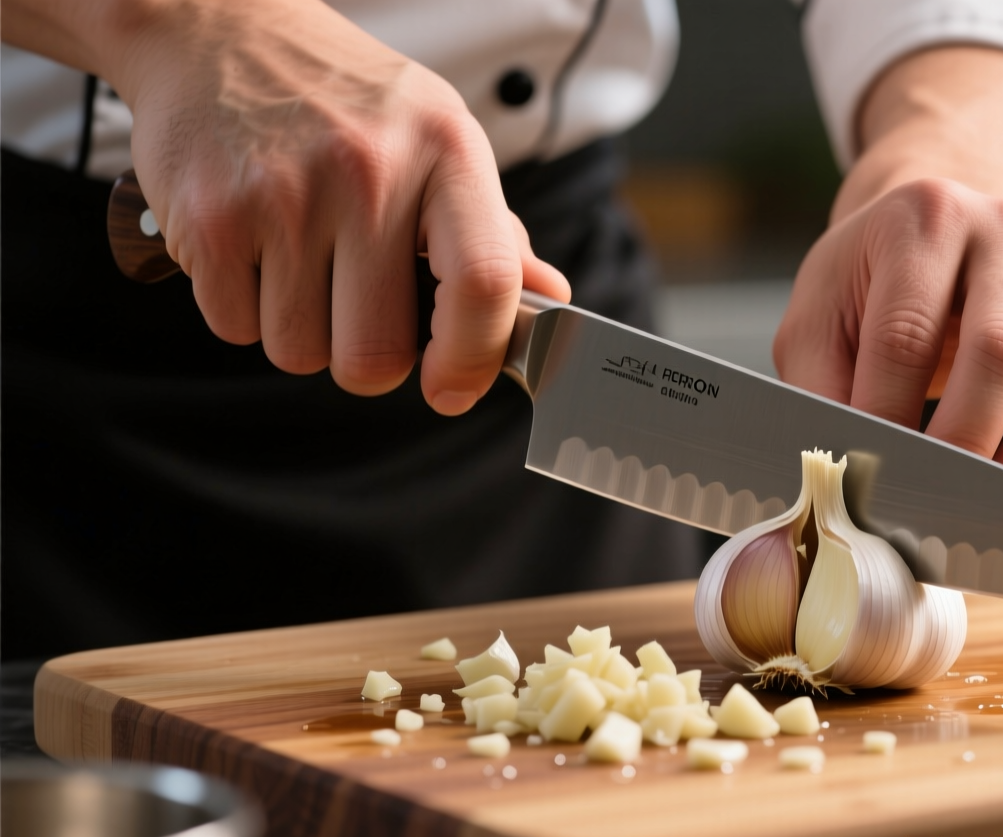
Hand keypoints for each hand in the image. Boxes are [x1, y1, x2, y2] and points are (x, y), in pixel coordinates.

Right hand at [9, 0, 568, 412]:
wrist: (218, 30)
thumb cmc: (347, 100)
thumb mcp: (440, 139)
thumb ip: (494, 232)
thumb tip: (548, 300)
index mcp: (446, 151)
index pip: (483, 284)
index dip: (473, 358)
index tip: (453, 389)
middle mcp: (368, 171)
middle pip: (377, 355)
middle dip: (370, 357)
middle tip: (361, 309)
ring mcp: (283, 196)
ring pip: (302, 353)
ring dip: (305, 332)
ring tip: (304, 261)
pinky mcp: (209, 220)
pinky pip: (237, 331)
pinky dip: (246, 310)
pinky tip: (258, 249)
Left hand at [775, 179, 1002, 494]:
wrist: (932, 234)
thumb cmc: (867, 284)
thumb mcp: (818, 316)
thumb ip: (819, 389)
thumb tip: (839, 474)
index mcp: (927, 218)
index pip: (907, 336)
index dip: (883, 418)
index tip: (863, 478)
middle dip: (960, 450)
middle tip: (919, 509)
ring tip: (972, 519)